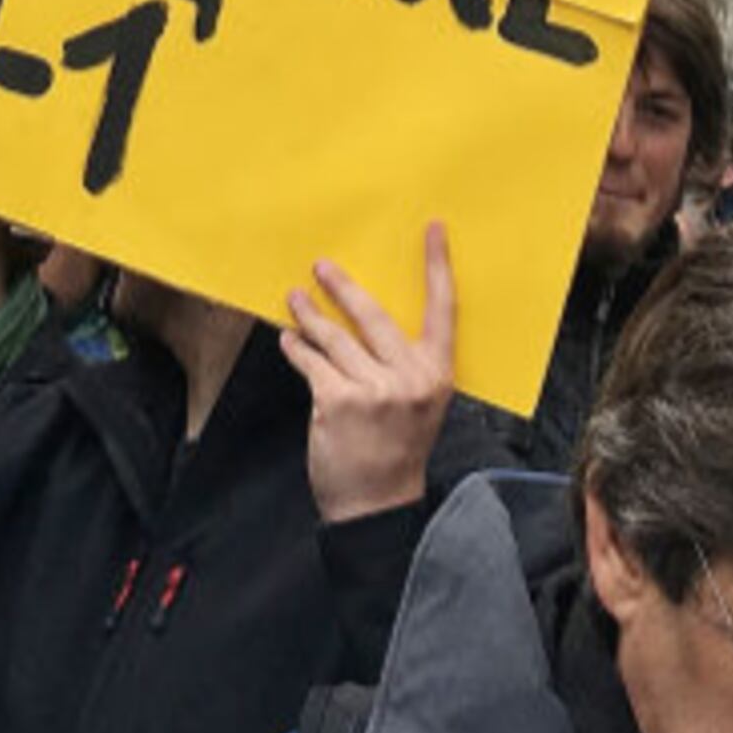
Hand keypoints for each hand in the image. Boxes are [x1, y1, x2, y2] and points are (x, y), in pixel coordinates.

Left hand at [289, 223, 455, 523]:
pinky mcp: (339, 401)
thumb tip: (369, 321)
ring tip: (295, 299)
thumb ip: (405, 365)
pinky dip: (297, 348)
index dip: (437, 266)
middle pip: (374, 315)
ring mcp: (374, 389)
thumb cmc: (396, 450)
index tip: (432, 229)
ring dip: (310, 315)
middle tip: (322, 267)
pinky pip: (312, 362)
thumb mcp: (420, 405)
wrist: (377, 503)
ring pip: (335, 338)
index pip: (443, 309)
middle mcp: (410, 378)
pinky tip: (289, 339)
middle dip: (343, 288)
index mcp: (438, 374)